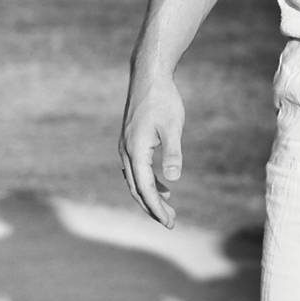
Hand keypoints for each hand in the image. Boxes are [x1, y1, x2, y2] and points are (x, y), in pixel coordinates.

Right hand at [120, 70, 184, 227]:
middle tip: (170, 222)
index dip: (156, 207)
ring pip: (135, 180)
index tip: (169, 222)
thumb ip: (172, 153)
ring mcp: (126, 147)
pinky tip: (164, 185)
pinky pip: (137, 169)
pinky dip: (148, 182)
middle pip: (137, 188)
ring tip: (168, 208)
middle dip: (152, 207)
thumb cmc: (164, 100)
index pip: (144, 188)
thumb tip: (173, 179)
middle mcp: (126, 152)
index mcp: (135, 150)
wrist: (149, 78)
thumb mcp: (173, 126)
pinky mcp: (130, 142)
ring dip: (149, 196)